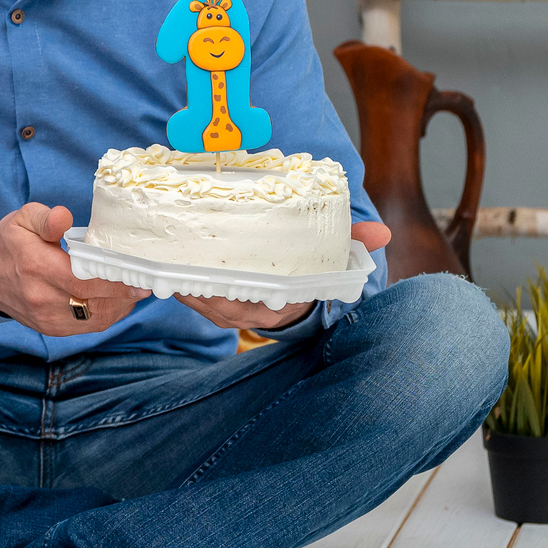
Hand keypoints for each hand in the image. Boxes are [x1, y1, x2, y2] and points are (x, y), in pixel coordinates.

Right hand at [0, 203, 149, 336]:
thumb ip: (46, 218)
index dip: (115, 283)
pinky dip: (107, 315)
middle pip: (93, 303)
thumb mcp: (22, 219)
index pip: (83, 281)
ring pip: (94, 319)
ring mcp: (45, 317)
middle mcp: (41, 297)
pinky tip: (117, 302)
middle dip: (124, 295)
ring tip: (134, 291)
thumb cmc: (9, 244)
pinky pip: (86, 327)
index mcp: (36, 266)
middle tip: (146, 283)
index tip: (139, 278)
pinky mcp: (50, 328)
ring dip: (119, 307)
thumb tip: (64, 217)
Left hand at [174, 221, 389, 332]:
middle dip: (200, 275)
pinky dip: (177, 281)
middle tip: (182, 246)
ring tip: (167, 249)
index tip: (221, 261)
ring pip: (199, 298)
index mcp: (282, 302)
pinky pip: (190, 298)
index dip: (236, 280)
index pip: (256, 293)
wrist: (292, 305)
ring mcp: (227, 315)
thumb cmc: (305, 277)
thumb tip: (383, 232)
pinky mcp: (209, 309)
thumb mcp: (330, 260)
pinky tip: (164, 261)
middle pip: (219, 297)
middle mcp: (250, 314)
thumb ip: (353, 242)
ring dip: (182, 277)